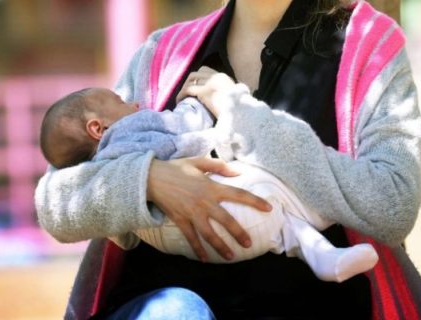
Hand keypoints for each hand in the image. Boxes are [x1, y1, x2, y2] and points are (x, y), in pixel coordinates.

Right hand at [146, 157, 271, 261]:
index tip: (268, 208)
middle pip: (226, 220)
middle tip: (248, 244)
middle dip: (239, 233)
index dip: (255, 202)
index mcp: (212, 187)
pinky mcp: (180, 220)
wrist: (151, 178)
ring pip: (209, 234)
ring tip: (231, 256)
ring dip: (220, 246)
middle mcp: (204, 202)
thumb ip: (219, 166)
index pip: (239, 194)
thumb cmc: (176, 168)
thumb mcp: (198, 161)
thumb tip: (237, 172)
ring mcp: (192, 213)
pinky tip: (204, 258)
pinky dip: (198, 249)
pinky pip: (191, 238)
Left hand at [177, 66, 236, 116]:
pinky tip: (179, 102)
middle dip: (188, 83)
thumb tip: (216, 99)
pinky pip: (188, 90)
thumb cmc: (238, 110)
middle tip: (185, 94)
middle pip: (195, 74)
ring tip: (181, 98)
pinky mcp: (205, 91)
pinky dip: (181, 95)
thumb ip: (224, 93)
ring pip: (190, 80)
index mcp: (224, 78)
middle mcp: (217, 77)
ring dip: (184, 88)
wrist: (241, 114)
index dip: (196, 78)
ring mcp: (211, 83)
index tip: (193, 87)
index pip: (204, 70)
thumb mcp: (232, 97)